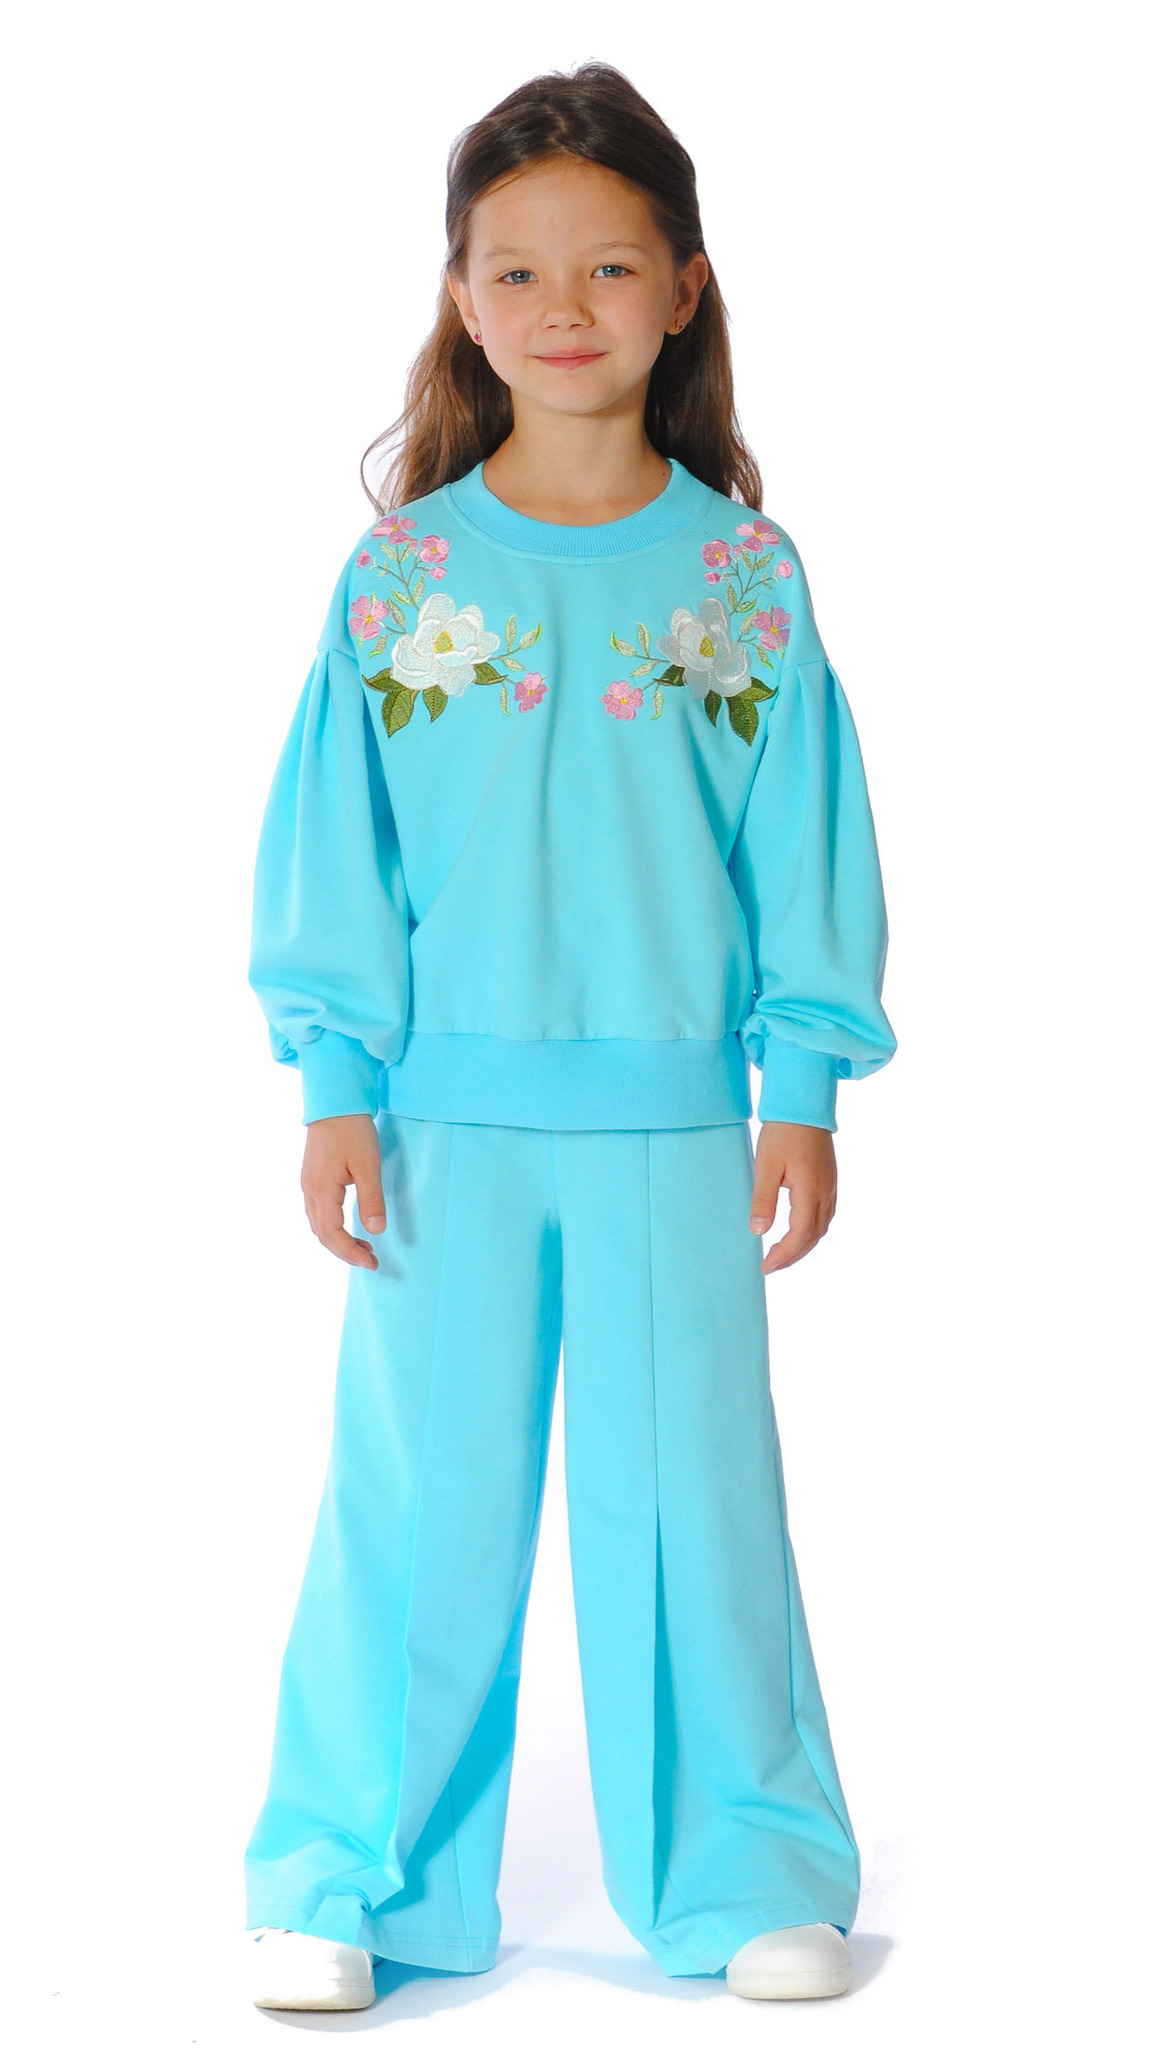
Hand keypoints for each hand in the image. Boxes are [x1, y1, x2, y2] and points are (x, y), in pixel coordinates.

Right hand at [300, 1113, 386, 1268]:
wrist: (334, 1102)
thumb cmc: (353, 1130)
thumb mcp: (368, 1165)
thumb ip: (371, 1199)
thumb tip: (376, 1230)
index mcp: (321, 1190)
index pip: (332, 1234)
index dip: (350, 1253)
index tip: (372, 1262)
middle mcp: (309, 1190)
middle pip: (322, 1234)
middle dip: (345, 1252)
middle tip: (371, 1260)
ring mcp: (308, 1184)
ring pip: (318, 1225)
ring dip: (339, 1241)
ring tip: (364, 1246)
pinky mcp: (312, 1178)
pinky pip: (318, 1212)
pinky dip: (332, 1227)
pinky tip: (349, 1225)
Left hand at [750, 1121, 836, 1275]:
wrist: (804, 1106)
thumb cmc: (782, 1132)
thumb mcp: (765, 1165)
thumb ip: (763, 1200)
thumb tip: (758, 1231)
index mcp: (811, 1190)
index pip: (800, 1235)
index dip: (784, 1255)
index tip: (766, 1266)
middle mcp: (826, 1193)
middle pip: (813, 1237)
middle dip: (792, 1256)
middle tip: (770, 1266)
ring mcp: (831, 1187)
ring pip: (821, 1228)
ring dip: (803, 1246)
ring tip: (781, 1254)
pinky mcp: (829, 1182)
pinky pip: (824, 1216)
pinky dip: (810, 1231)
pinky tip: (796, 1232)